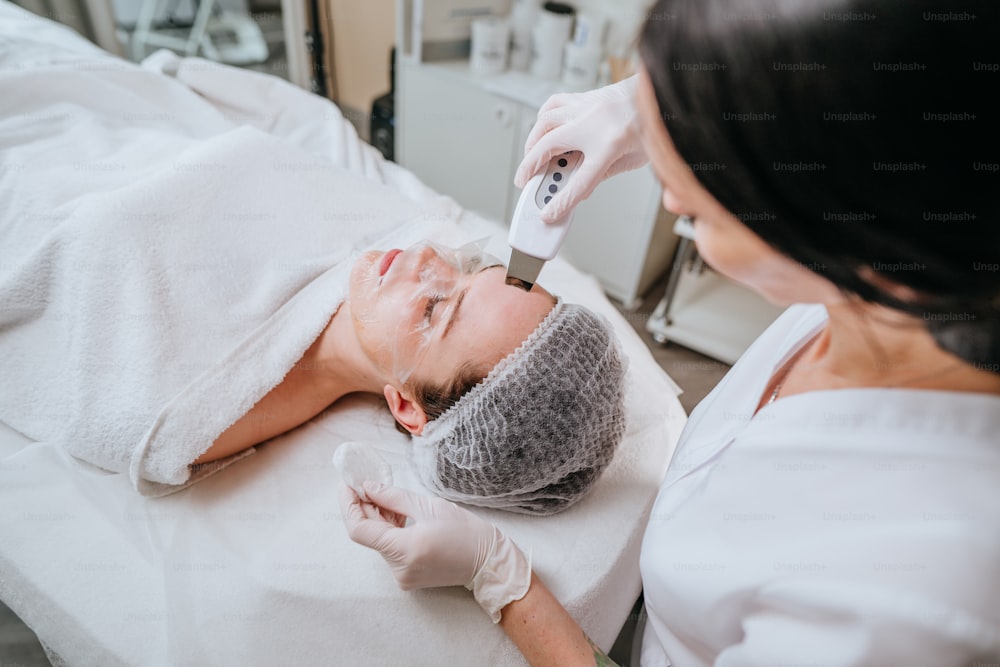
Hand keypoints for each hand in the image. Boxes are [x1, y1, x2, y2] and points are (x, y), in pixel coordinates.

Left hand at [340, 482, 530, 621]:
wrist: (487, 561)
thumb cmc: (464, 531)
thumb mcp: (428, 506)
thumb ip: (392, 497)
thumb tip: (367, 488)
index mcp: (405, 550)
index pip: (359, 530)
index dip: (349, 505)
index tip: (347, 485)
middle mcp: (399, 568)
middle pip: (369, 534)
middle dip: (364, 507)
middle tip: (363, 482)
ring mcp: (402, 576)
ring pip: (378, 541)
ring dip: (377, 517)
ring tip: (384, 494)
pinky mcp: (406, 576)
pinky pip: (389, 549)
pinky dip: (389, 530)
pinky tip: (395, 513)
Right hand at [514, 75, 648, 222]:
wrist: (663, 91)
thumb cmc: (656, 123)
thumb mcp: (634, 159)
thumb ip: (604, 174)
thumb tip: (581, 187)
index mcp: (612, 144)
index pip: (580, 182)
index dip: (561, 201)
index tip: (548, 214)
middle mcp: (594, 122)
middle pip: (550, 147)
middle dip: (531, 167)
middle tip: (526, 182)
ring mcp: (588, 106)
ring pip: (546, 121)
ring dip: (533, 140)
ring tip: (532, 156)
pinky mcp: (586, 96)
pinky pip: (555, 104)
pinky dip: (545, 119)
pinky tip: (545, 128)